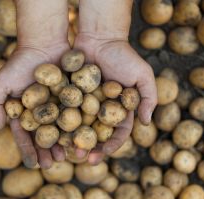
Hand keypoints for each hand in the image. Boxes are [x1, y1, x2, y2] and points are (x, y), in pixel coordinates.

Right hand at [0, 43, 68, 168]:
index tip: (33, 165)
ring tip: (65, 157)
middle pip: (43, 137)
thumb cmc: (20, 62)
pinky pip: (74, 117)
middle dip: (46, 152)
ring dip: (61, 145)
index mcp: (23, 112)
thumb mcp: (1, 82)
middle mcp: (40, 112)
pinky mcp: (72, 98)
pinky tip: (79, 140)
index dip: (28, 150)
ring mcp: (57, 106)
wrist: (44, 43)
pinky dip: (76, 129)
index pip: (25, 135)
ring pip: (60, 131)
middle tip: (51, 165)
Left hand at [74, 33, 157, 163]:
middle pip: (96, 134)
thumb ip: (148, 97)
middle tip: (82, 157)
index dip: (111, 146)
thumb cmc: (124, 55)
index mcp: (119, 110)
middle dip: (90, 147)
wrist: (99, 37)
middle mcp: (102, 110)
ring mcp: (85, 104)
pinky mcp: (70, 95)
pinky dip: (61, 123)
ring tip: (67, 150)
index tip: (103, 154)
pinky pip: (65, 112)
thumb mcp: (143, 75)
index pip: (117, 133)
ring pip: (79, 127)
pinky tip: (55, 132)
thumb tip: (146, 123)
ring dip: (74, 140)